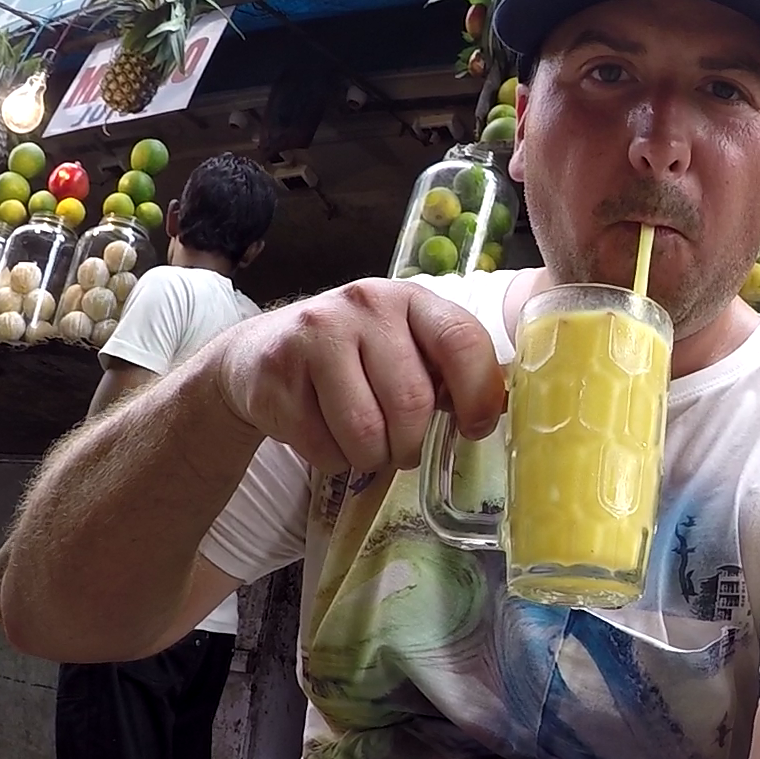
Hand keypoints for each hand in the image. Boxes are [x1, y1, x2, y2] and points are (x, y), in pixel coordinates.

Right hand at [207, 279, 508, 472]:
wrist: (258, 356)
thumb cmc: (353, 360)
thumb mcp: (405, 348)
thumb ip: (449, 371)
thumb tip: (502, 410)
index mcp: (410, 298)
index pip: (462, 341)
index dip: (478, 395)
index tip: (473, 428)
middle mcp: (364, 305)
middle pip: (412, 403)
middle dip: (412, 444)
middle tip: (402, 448)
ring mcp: (315, 334)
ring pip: (366, 434)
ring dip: (372, 458)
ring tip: (365, 444)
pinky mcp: (275, 374)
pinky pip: (323, 448)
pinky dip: (332, 460)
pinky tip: (324, 435)